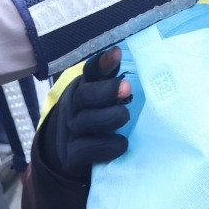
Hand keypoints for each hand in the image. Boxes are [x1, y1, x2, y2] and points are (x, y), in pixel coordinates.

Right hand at [45, 48, 131, 176]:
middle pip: (84, 95)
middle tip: (127, 89)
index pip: (91, 71)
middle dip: (106, 91)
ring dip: (109, 117)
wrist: (71, 154)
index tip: (118, 53)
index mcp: (84, 88)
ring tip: (125, 116)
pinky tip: (122, 143)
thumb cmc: (98, 121)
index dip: (103, 63)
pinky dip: (106, 146)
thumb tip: (137, 65)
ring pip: (85, 121)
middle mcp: (73, 107)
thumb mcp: (104, 101)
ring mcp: (70, 131)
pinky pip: (86, 150)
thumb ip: (116, 85)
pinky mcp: (72, 155)